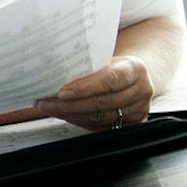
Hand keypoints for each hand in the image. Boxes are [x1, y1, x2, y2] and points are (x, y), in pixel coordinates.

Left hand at [36, 55, 152, 130]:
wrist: (135, 76)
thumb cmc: (115, 65)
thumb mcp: (106, 59)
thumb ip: (87, 66)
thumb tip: (51, 73)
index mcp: (135, 69)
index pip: (110, 80)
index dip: (85, 88)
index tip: (62, 93)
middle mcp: (141, 90)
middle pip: (102, 103)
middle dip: (70, 105)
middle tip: (45, 103)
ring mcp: (138, 110)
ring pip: (100, 118)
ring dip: (71, 115)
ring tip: (50, 109)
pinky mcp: (132, 125)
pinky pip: (100, 127)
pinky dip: (79, 121)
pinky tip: (65, 114)